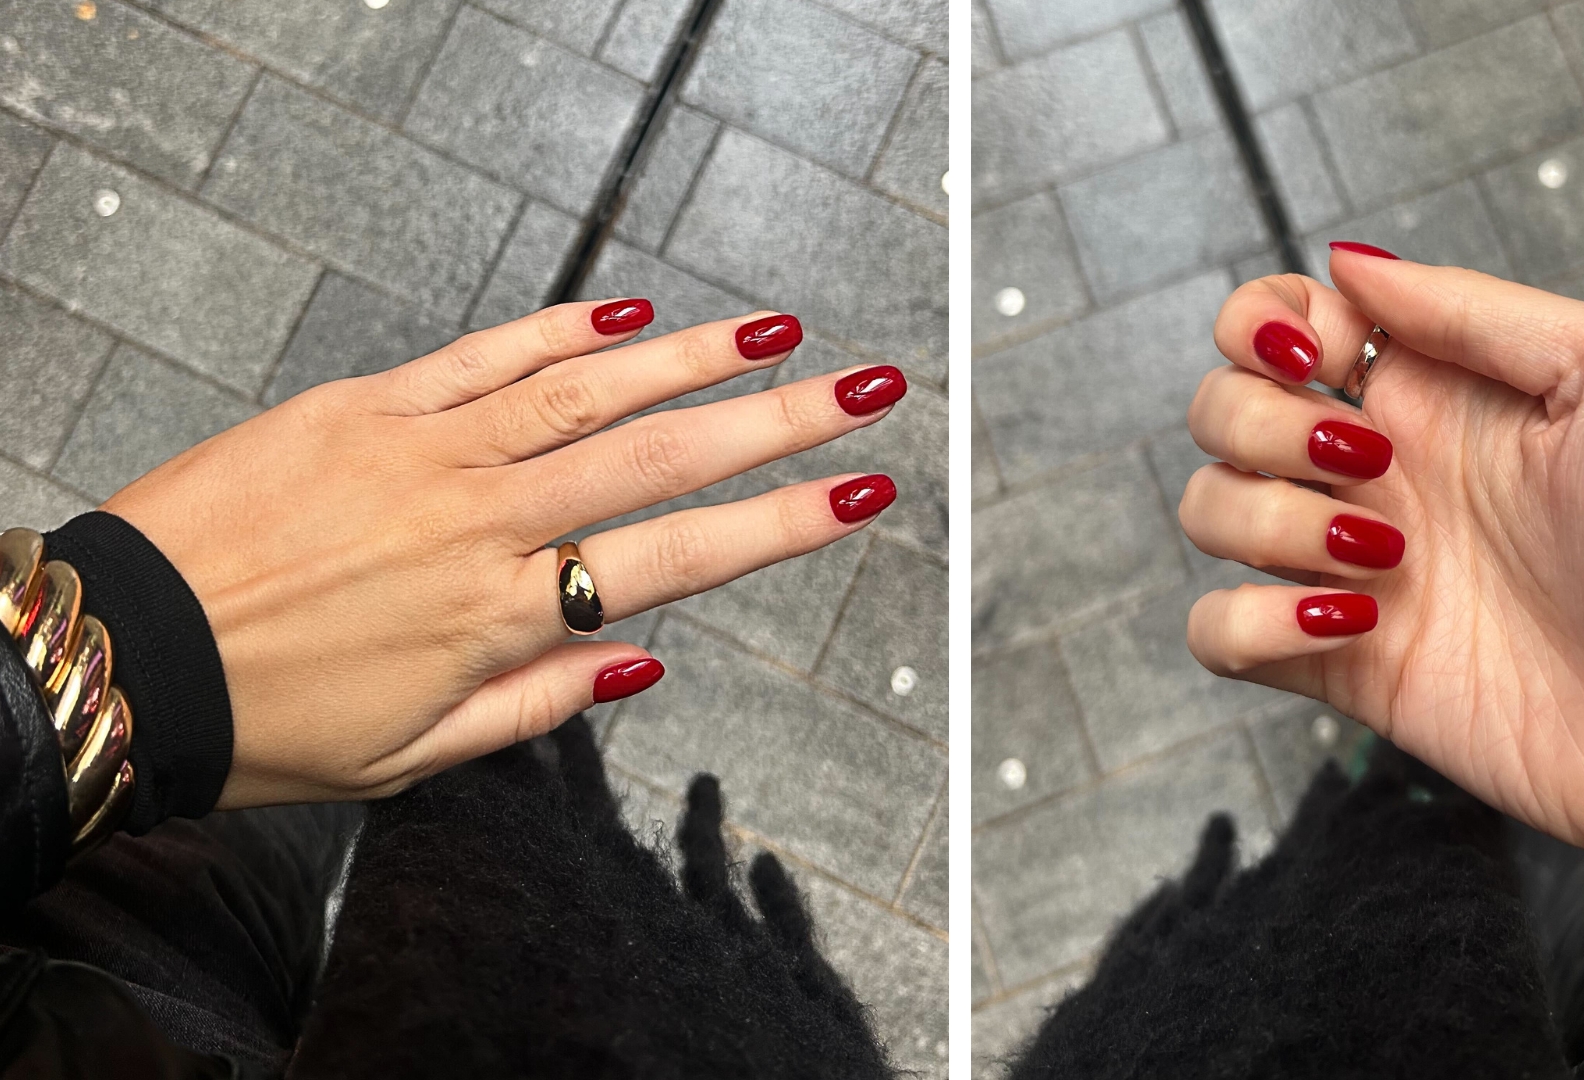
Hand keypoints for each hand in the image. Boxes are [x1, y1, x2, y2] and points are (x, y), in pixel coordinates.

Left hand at [101, 302, 905, 807]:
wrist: (122, 652)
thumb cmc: (267, 721)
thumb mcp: (413, 759)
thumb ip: (540, 704)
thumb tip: (644, 665)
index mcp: (500, 616)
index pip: (675, 560)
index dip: (779, 523)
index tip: (861, 494)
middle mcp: (481, 520)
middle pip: (656, 457)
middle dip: (777, 420)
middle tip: (865, 388)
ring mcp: (425, 451)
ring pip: (586, 390)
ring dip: (693, 357)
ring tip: (779, 333)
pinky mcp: (367, 405)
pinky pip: (484, 356)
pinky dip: (563, 330)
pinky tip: (633, 314)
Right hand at [1179, 250, 1583, 857]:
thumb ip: (1471, 307)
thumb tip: (1346, 262)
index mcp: (1427, 393)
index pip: (1280, 323)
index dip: (1262, 321)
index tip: (1317, 353)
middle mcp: (1371, 471)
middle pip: (1220, 409)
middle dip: (1260, 422)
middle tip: (1367, 463)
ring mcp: (1345, 568)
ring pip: (1209, 510)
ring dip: (1267, 519)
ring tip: (1383, 556)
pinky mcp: (1336, 665)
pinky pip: (1215, 631)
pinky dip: (1252, 621)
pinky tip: (1349, 622)